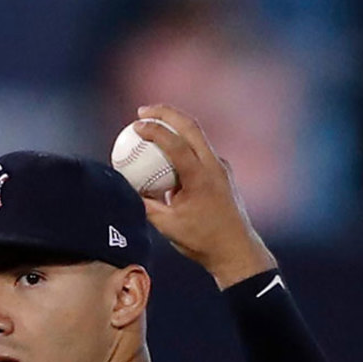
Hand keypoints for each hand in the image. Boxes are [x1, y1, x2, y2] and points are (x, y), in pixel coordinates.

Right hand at [131, 104, 276, 289]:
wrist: (236, 251)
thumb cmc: (202, 241)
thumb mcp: (166, 225)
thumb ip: (145, 204)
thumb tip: (127, 188)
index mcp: (200, 177)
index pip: (174, 143)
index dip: (153, 129)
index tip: (135, 125)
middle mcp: (214, 166)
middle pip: (190, 126)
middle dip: (165, 112)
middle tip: (143, 111)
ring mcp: (221, 167)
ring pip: (198, 135)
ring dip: (176, 125)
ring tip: (153, 125)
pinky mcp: (223, 173)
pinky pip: (201, 151)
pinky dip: (183, 144)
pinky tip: (168, 154)